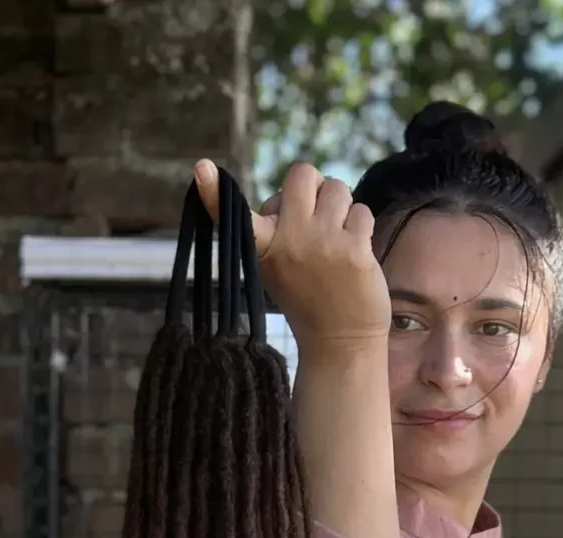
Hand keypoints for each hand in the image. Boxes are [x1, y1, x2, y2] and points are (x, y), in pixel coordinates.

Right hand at [193, 159, 390, 354]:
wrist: (339, 342)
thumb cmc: (308, 299)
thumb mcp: (276, 267)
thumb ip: (277, 229)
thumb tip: (290, 191)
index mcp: (265, 247)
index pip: (236, 216)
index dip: (214, 193)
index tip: (201, 170)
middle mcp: (290, 240)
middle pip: (302, 173)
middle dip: (314, 186)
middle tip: (318, 214)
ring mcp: (324, 243)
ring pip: (338, 188)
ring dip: (341, 206)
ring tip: (337, 235)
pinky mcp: (355, 250)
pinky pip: (361, 211)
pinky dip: (361, 226)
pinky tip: (355, 250)